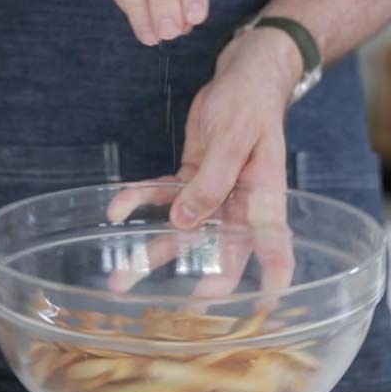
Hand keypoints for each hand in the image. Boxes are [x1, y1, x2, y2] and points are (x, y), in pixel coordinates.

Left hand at [106, 27, 303, 297]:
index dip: (272, 284)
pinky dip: (138, 201)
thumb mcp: (233, 138)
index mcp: (264, 199)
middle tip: (170, 315)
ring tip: (119, 281)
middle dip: (196, 284)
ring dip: (150, 254)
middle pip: (221, 255)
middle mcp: (240, 206)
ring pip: (181, 234)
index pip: (276, 249)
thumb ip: (211, 181)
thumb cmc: (251, 103)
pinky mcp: (191, 180)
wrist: (243, 76)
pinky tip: (114, 209)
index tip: (258, 315)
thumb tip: (185, 224)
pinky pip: (162, 197)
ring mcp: (214, 196)